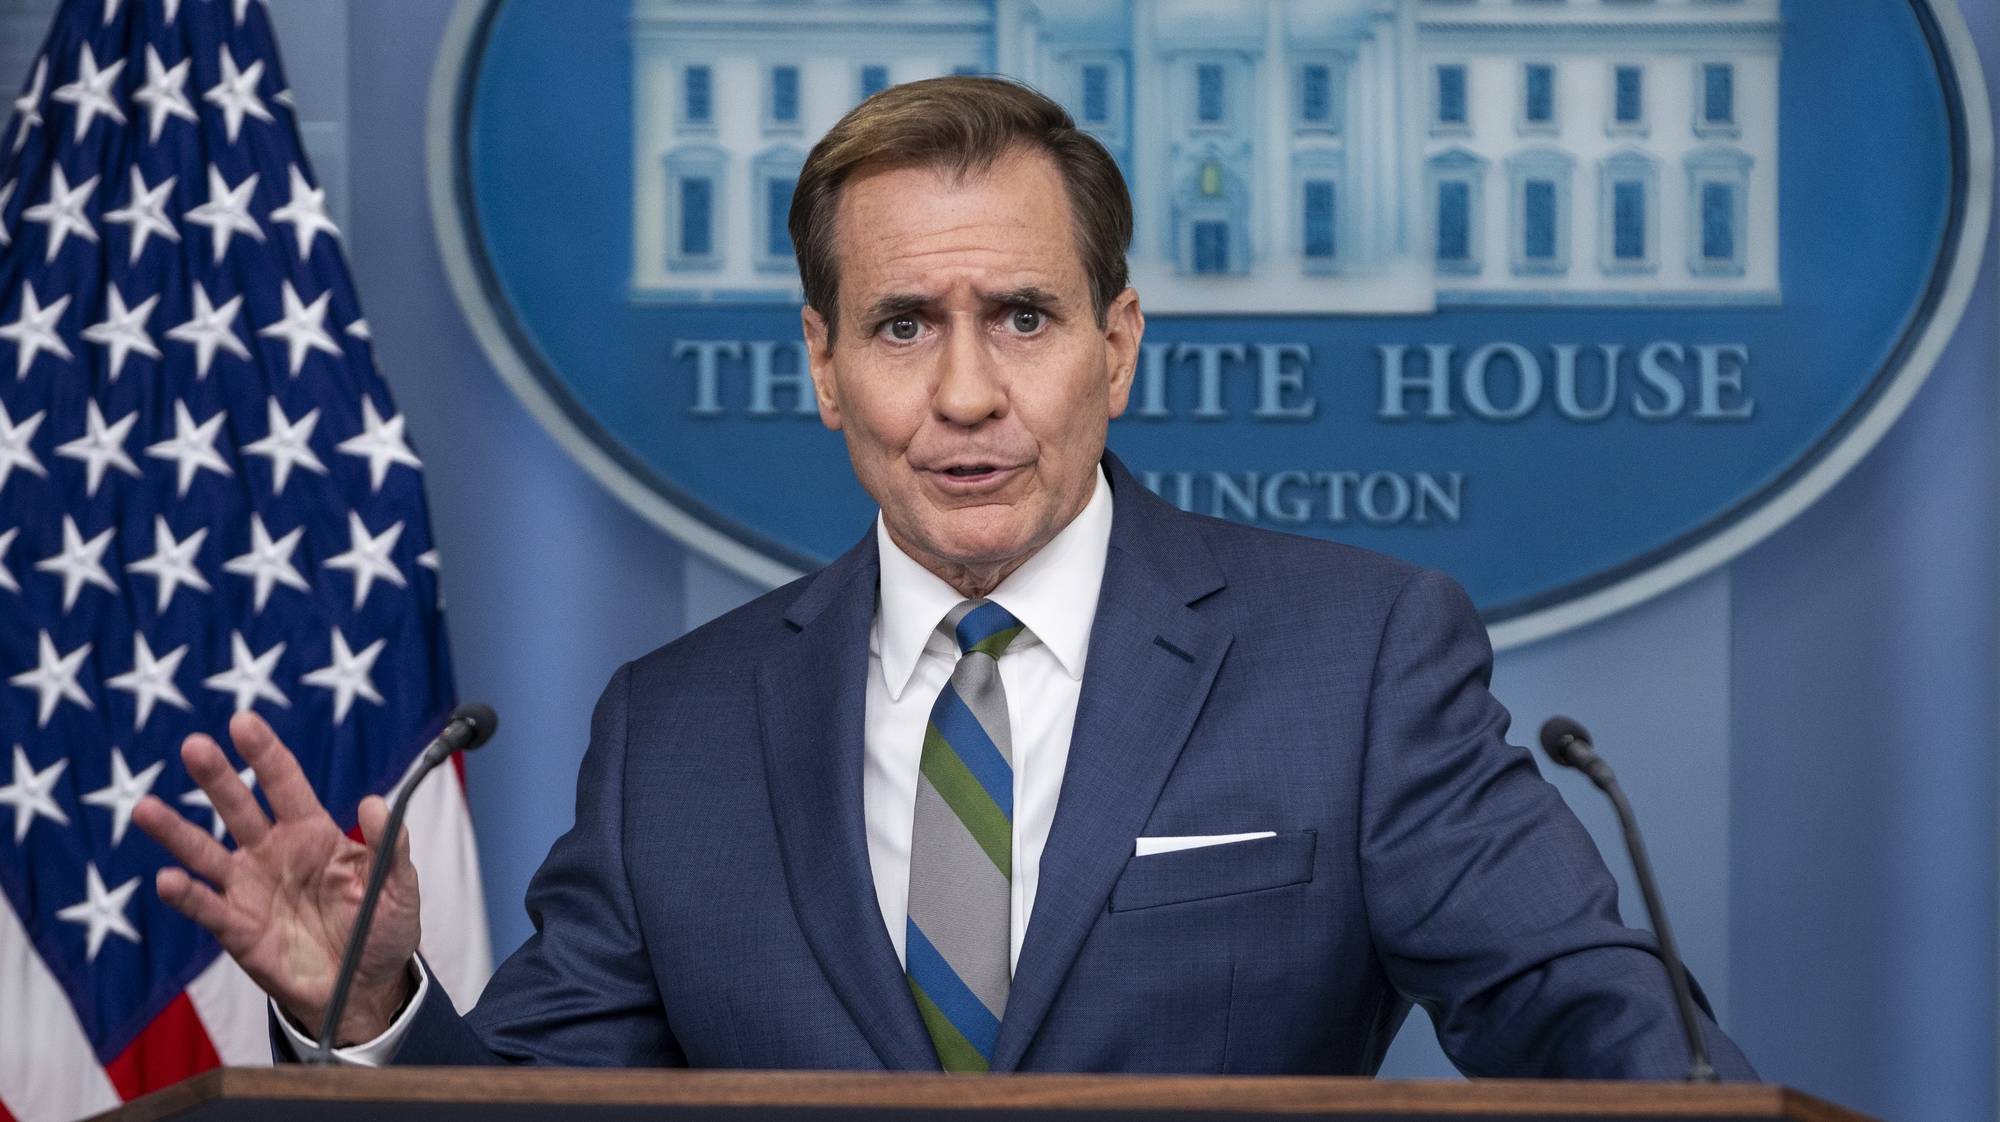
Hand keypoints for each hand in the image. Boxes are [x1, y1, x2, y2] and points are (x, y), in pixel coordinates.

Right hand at [133, 712, 421, 1045]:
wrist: (364, 989)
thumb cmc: (381, 930)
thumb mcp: (400, 889)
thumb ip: (392, 847)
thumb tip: (376, 801)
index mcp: (313, 833)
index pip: (284, 783)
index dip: (264, 752)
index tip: (243, 721)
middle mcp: (274, 853)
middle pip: (238, 807)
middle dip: (216, 776)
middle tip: (193, 746)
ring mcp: (250, 889)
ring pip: (206, 852)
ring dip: (177, 831)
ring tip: (147, 809)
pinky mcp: (237, 929)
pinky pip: (207, 908)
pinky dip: (187, 894)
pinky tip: (167, 879)